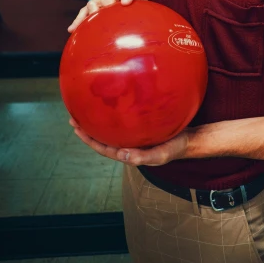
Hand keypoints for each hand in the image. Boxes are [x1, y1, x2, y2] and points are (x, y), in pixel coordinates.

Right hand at [68, 0, 146, 32]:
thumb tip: (125, 2)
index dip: (109, 2)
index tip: (110, 7)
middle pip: (95, 3)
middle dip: (94, 11)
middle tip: (95, 18)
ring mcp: (96, 3)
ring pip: (87, 10)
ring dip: (83, 18)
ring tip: (76, 27)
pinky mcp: (92, 10)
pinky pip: (83, 15)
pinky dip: (77, 22)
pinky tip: (71, 30)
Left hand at [69, 116, 189, 165]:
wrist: (190, 139)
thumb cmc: (176, 147)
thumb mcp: (161, 155)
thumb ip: (143, 157)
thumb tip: (122, 156)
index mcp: (129, 153)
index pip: (104, 148)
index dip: (89, 139)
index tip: (77, 129)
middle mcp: (128, 144)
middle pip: (103, 137)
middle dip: (87, 129)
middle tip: (74, 117)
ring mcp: (134, 136)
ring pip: (110, 129)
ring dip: (97, 121)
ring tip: (85, 110)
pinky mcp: (141, 126)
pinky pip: (122, 121)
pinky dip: (112, 114)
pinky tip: (110, 105)